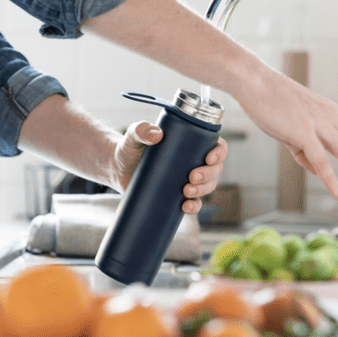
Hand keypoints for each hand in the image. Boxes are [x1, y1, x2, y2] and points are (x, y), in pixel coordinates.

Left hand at [111, 121, 227, 213]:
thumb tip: (156, 134)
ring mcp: (187, 180)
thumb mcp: (134, 135)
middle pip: (215, 169)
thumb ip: (141, 129)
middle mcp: (194, 161)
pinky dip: (193, 207)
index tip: (209, 158)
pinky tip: (185, 207)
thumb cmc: (129, 147)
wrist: (117, 168)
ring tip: (186, 191)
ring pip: (208, 186)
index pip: (216, 146)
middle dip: (209, 174)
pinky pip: (194, 203)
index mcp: (192, 143)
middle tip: (191, 176)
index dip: (219, 153)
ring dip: (203, 190)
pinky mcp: (177, 196)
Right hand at [238, 70, 337, 198]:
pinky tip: (337, 192)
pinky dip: (329, 177)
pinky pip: (319, 159)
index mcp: (333, 115)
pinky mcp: (301, 132)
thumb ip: (306, 151)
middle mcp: (332, 119)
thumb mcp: (294, 128)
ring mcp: (318, 125)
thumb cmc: (273, 101)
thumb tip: (315, 170)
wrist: (256, 82)